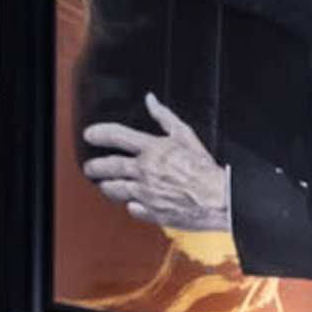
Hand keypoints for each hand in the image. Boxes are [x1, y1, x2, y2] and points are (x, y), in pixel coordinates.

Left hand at [81, 96, 232, 232]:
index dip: (98, 133)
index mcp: (152, 149)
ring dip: (107, 187)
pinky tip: (133, 202)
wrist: (221, 199)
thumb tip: (151, 101)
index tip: (90, 135)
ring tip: (107, 186)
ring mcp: (145, 192)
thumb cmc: (206, 170)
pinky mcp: (151, 211)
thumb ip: (165, 117)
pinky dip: (131, 205)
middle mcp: (144, 170)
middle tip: (91, 167)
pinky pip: (132, 208)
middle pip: (107, 166)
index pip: (115, 136)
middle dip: (94, 166)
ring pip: (113, 189)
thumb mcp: (186, 136)